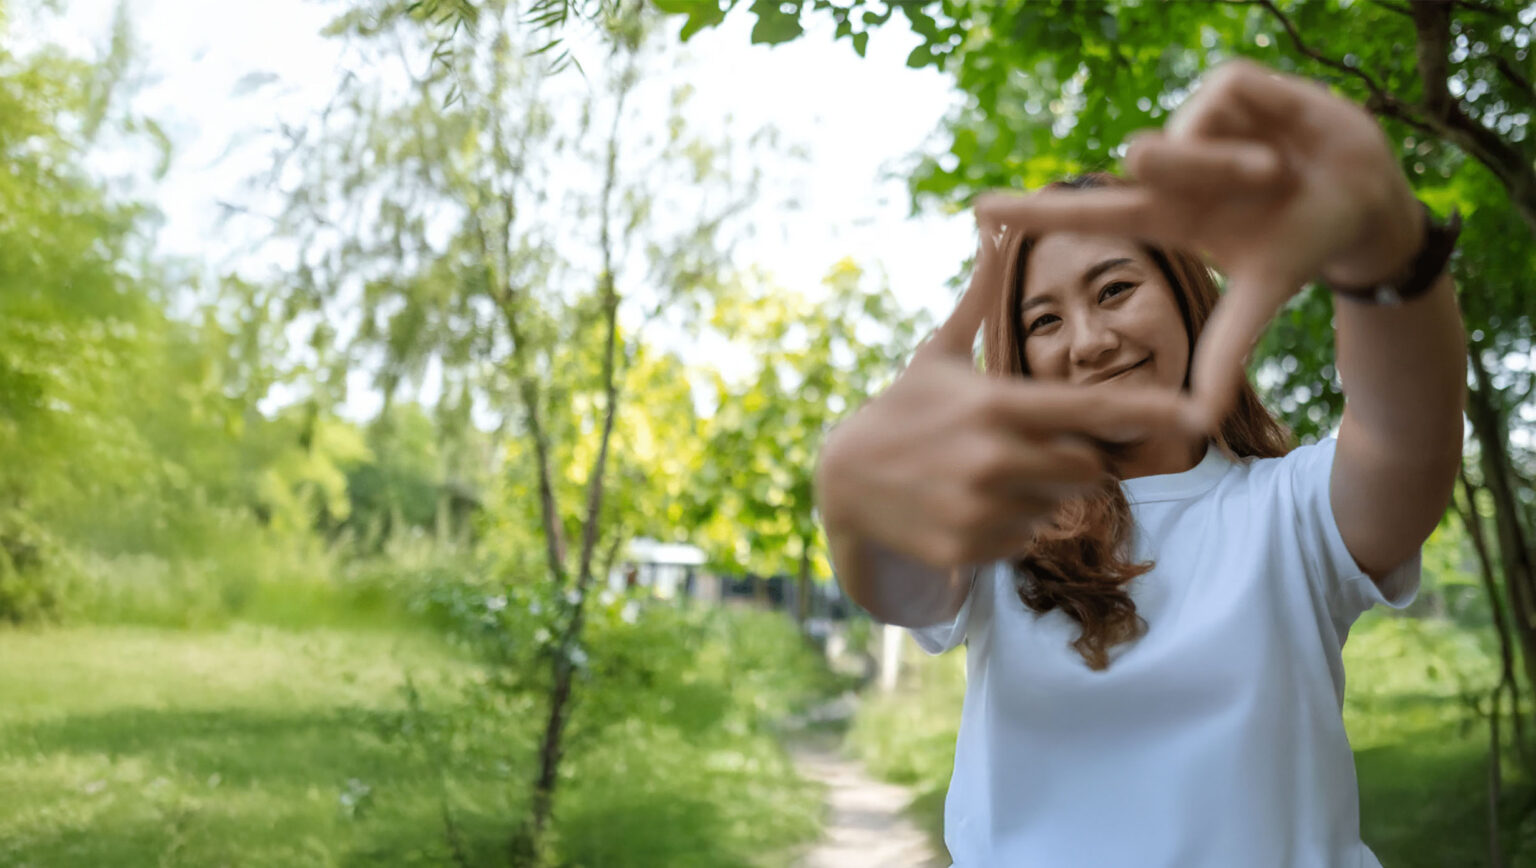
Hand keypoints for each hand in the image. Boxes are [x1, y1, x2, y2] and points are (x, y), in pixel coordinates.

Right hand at [815, 227, 1190, 569]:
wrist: (842, 481)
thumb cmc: (903, 408)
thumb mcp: (939, 354)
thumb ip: (978, 296)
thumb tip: (992, 223)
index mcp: (997, 405)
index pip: (1092, 408)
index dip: (1148, 412)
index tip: (1197, 415)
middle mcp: (994, 459)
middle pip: (1087, 467)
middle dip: (1070, 457)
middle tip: (1024, 445)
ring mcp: (980, 508)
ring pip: (1056, 507)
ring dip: (1036, 493)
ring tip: (985, 474)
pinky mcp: (968, 549)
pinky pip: (1024, 540)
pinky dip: (1006, 526)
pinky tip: (967, 505)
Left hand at [975, 59, 1421, 430]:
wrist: (1364, 201)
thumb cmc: (1299, 244)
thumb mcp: (1261, 298)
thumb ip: (1225, 351)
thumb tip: (1198, 425)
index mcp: (1166, 216)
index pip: (1087, 213)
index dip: (1036, 212)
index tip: (979, 208)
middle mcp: (1171, 168)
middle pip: (1139, 161)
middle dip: (1151, 161)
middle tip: (1172, 167)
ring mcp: (1197, 125)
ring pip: (1193, 143)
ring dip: (1242, 169)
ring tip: (1279, 179)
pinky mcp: (1231, 87)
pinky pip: (1226, 103)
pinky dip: (1261, 130)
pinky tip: (1284, 140)